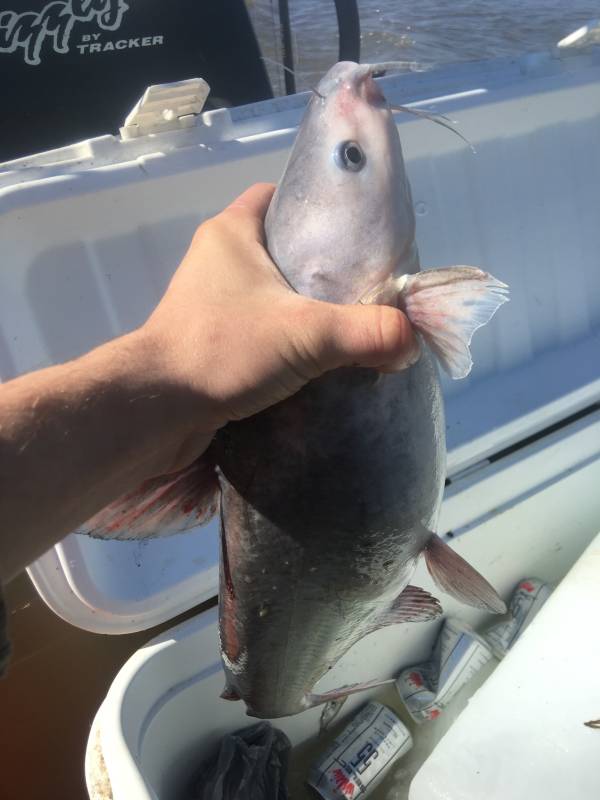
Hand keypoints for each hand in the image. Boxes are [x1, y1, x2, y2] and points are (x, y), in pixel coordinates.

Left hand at [142, 183, 419, 472]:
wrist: (156, 410)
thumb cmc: (223, 350)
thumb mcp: (306, 334)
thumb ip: (366, 333)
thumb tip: (410, 341)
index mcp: (232, 233)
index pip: (280, 197)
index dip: (319, 208)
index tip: (357, 233)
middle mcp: (217, 261)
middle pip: (282, 249)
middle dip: (322, 269)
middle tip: (364, 288)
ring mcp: (210, 303)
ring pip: (271, 294)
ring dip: (305, 310)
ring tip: (349, 326)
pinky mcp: (210, 341)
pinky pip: (258, 329)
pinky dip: (286, 341)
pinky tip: (317, 362)